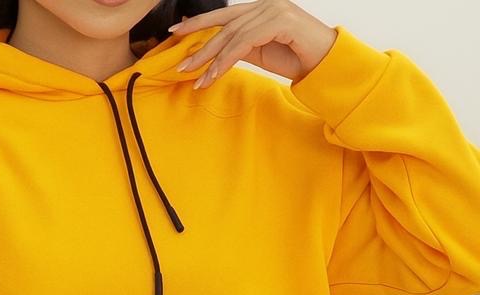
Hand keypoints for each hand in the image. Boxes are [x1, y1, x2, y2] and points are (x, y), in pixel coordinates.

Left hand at [169, 0, 337, 86]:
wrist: (325, 64)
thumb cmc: (296, 58)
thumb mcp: (261, 53)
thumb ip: (240, 47)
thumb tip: (215, 52)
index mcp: (260, 7)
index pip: (225, 15)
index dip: (199, 22)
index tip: (177, 32)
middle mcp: (266, 4)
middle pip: (225, 25)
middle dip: (200, 46)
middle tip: (181, 65)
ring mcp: (274, 9)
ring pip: (233, 35)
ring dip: (213, 60)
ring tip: (198, 80)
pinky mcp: (281, 21)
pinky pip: (246, 42)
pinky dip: (228, 59)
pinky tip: (216, 74)